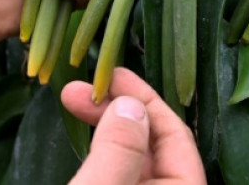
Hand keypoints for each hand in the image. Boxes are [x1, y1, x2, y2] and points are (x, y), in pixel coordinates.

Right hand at [62, 68, 206, 184]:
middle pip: (152, 144)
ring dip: (105, 127)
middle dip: (117, 110)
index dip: (143, 99)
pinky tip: (83, 134)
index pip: (176, 135)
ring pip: (132, 159)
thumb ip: (119, 150)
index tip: (109, 74)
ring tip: (72, 101)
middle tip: (77, 90)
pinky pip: (119, 174)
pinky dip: (101, 152)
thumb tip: (130, 104)